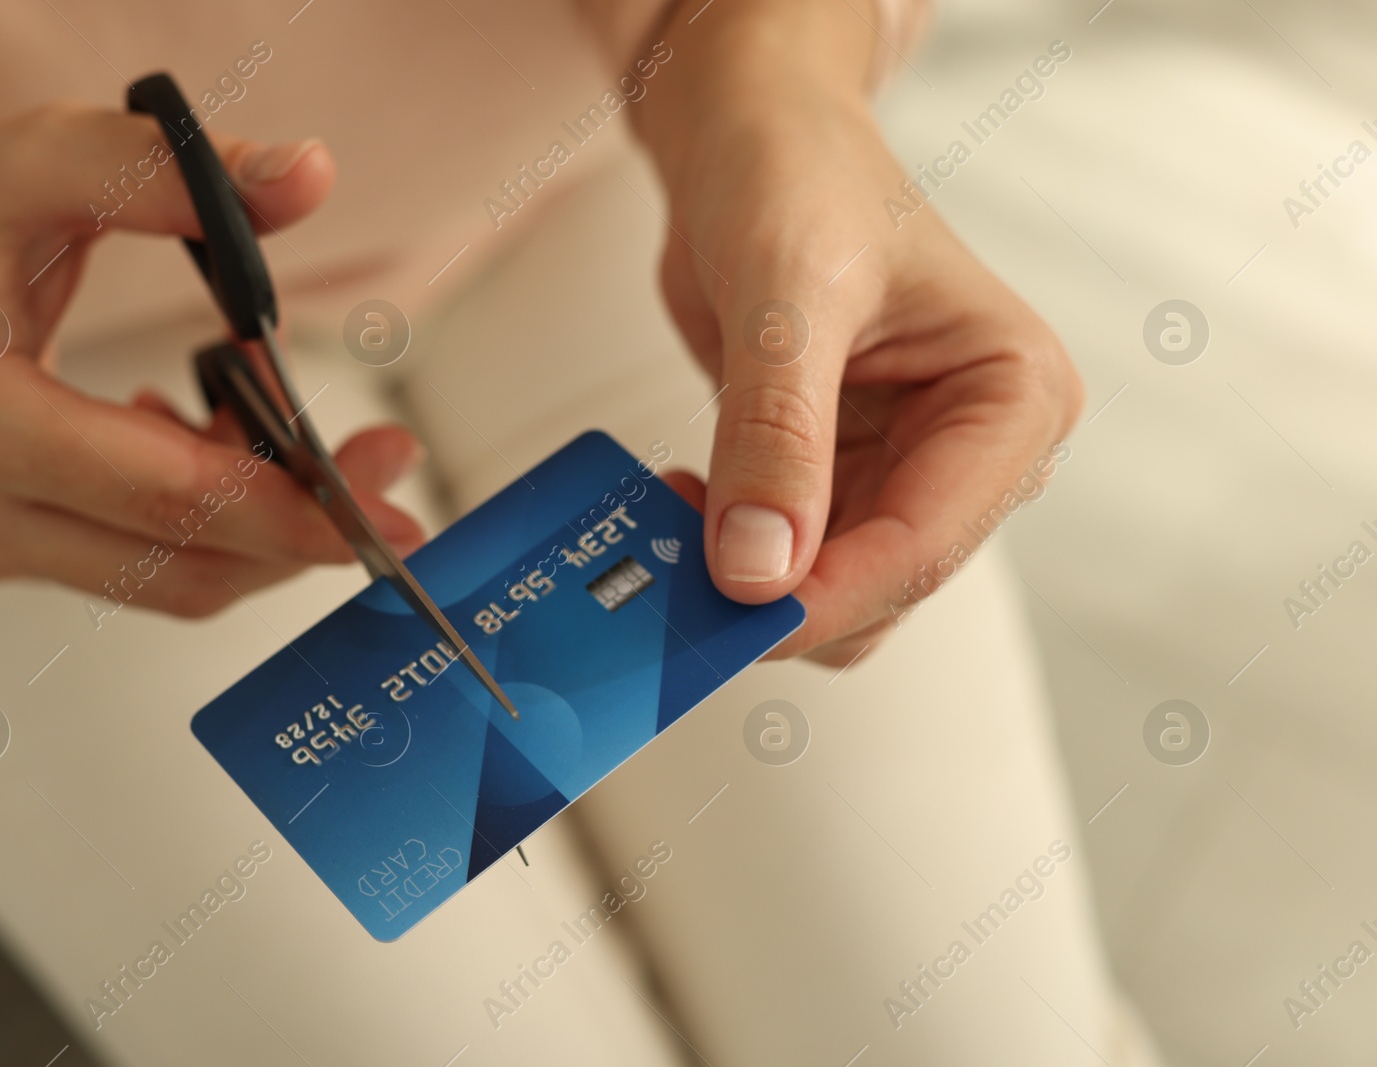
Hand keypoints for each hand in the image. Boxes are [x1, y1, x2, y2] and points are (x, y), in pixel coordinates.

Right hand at [0, 104, 423, 615]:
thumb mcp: (48, 160)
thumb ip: (171, 172)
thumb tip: (303, 178)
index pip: (169, 498)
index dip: (293, 512)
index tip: (392, 511)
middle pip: (184, 562)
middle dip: (303, 522)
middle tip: (383, 457)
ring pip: (174, 581)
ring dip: (262, 518)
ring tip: (281, 410)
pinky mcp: (15, 549)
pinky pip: (146, 566)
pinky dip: (213, 517)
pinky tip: (217, 432)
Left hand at [636, 0, 1081, 663]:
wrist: (751, 141)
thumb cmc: (798, 175)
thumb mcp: (788, 295)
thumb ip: (776, 434)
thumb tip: (759, 566)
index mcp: (1014, 396)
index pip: (928, 541)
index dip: (828, 595)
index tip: (733, 618)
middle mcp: (974, 447)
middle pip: (884, 585)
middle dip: (784, 596)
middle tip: (677, 582)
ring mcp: (906, 469)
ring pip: (834, 590)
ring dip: (748, 582)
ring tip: (670, 528)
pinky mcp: (839, 477)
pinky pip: (789, 558)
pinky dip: (727, 556)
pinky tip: (681, 506)